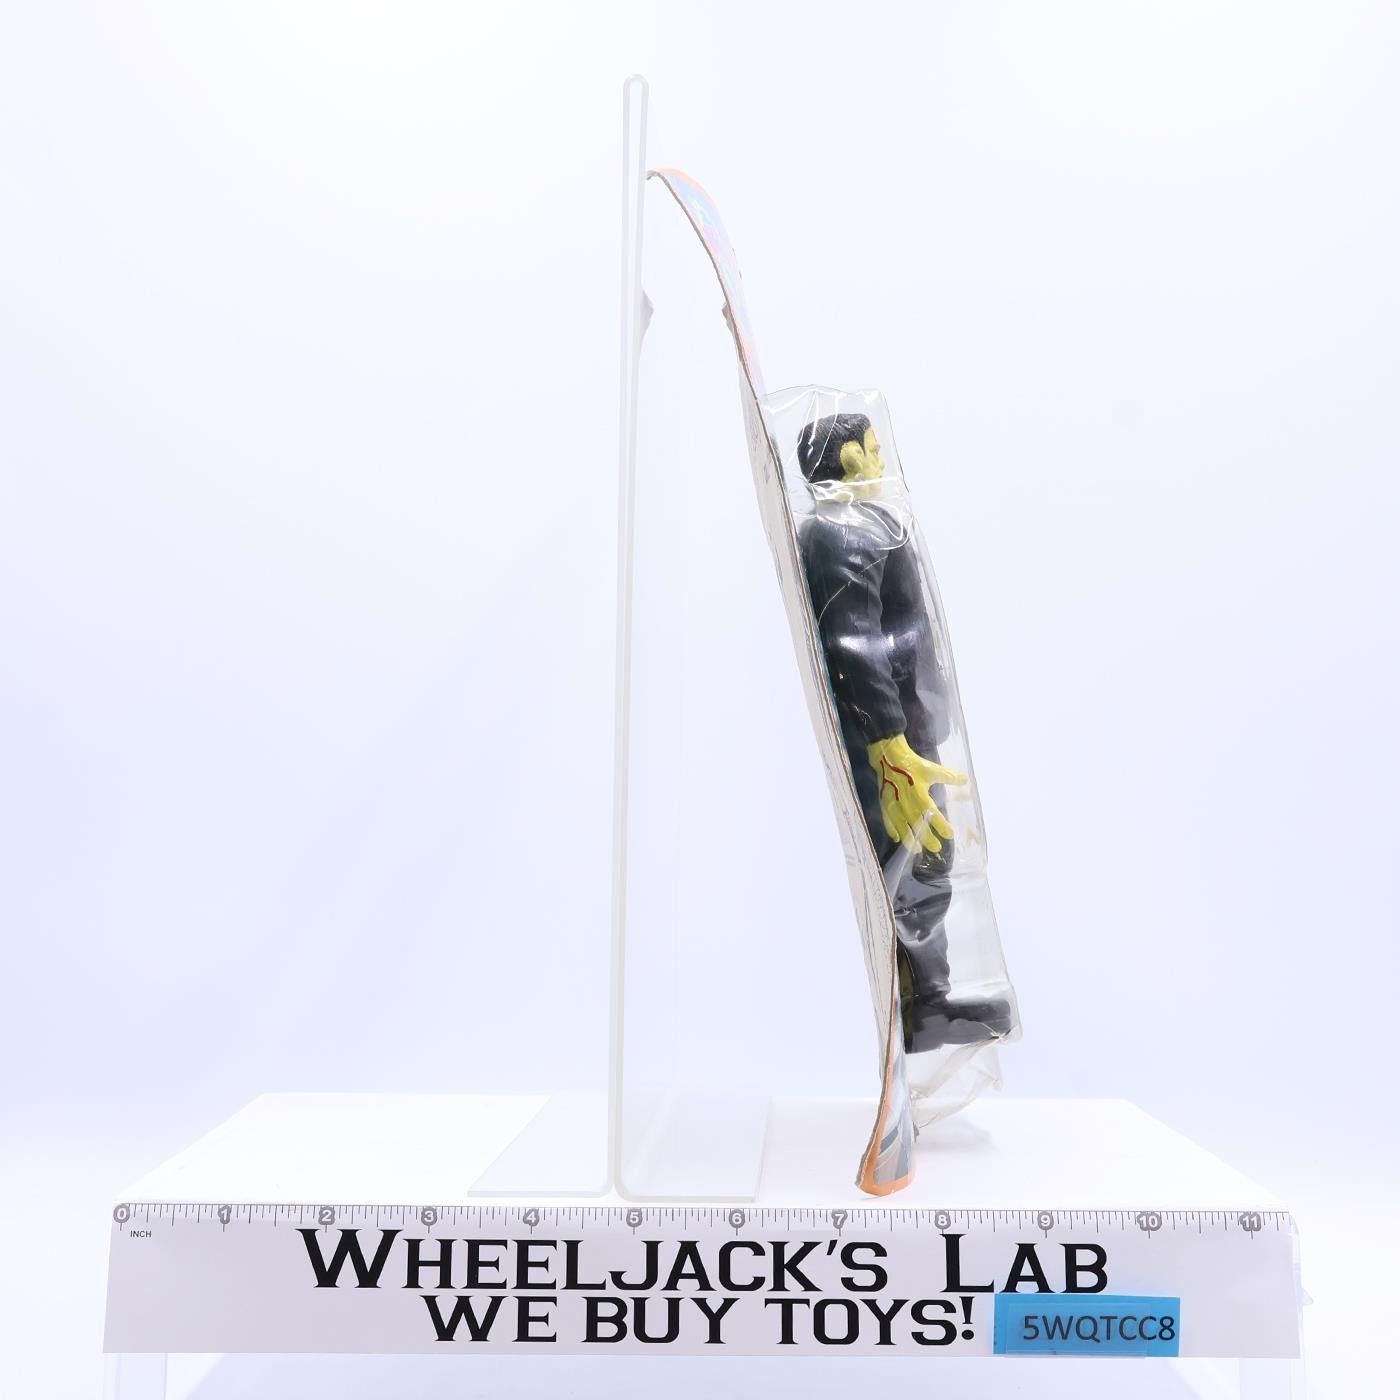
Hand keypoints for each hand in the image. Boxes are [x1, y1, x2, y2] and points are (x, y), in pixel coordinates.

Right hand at [866, 733, 967, 853]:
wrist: (888, 757)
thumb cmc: (912, 763)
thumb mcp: (932, 769)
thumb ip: (949, 777)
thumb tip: (965, 780)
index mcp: (918, 792)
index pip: (931, 812)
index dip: (941, 824)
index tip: (950, 834)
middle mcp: (905, 801)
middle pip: (916, 823)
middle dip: (926, 837)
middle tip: (936, 848)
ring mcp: (893, 803)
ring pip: (901, 825)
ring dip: (909, 838)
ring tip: (917, 850)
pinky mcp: (884, 802)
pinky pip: (888, 819)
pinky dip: (892, 829)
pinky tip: (897, 838)